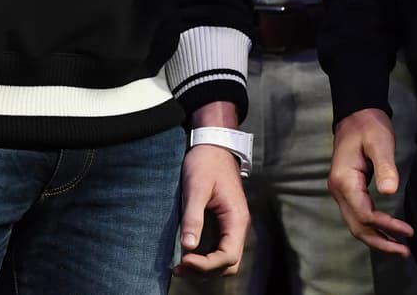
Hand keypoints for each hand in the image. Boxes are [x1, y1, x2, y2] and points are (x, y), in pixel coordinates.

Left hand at [173, 143, 248, 277]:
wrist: (214, 144)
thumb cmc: (206, 162)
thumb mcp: (197, 187)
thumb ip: (193, 216)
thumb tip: (188, 246)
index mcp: (236, 218)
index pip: (227, 257)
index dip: (206, 265)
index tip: (184, 260)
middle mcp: (238, 226)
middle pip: (228, 264)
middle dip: (205, 271)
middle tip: (179, 268)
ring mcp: (232, 226)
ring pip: (224, 260)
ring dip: (204, 268)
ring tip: (179, 265)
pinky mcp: (223, 224)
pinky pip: (218, 249)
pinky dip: (204, 258)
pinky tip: (186, 254)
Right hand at [327, 108, 413, 256]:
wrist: (356, 114)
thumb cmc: (369, 126)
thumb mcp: (380, 142)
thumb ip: (385, 167)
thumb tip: (390, 192)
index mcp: (344, 181)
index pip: (364, 213)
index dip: (386, 225)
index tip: (408, 231)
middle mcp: (338, 190)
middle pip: (357, 227)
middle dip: (381, 242)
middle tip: (405, 252)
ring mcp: (340, 192)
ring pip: (356, 225)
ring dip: (377, 239)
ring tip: (399, 249)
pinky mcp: (347, 191)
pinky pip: (358, 216)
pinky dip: (372, 229)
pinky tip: (387, 233)